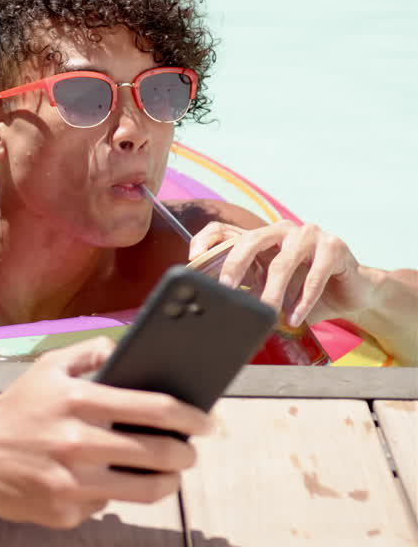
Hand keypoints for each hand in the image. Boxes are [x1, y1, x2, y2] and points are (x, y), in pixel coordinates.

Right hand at [0, 337, 210, 528]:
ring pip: (143, 490)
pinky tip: (103, 482)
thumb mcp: (48, 367)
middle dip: (186, 453)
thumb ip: (91, 353)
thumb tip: (130, 348)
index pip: (155, 408)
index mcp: (78, 401)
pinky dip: (111, 494)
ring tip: (170, 474)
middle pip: (158, 453)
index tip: (207, 421)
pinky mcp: (63, 513)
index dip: (191, 417)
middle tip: (190, 451)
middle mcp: (76, 442)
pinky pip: (105, 505)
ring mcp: (70, 483)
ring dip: (167, 482)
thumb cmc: (16, 407)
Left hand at [189, 219, 368, 326]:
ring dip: (274, 291)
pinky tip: (296, 316)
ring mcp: (309, 234)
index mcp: (262, 238)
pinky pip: (315, 273)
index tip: (193, 261)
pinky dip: (304, 299)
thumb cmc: (305, 292)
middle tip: (226, 290)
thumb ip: (247, 291)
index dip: (205, 241)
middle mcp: (282, 230)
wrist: (352, 292)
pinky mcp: (334, 246)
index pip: (225, 230)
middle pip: (250, 239)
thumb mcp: (270, 290)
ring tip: (268, 314)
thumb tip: (215, 309)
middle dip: (235, 265)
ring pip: (284, 260)